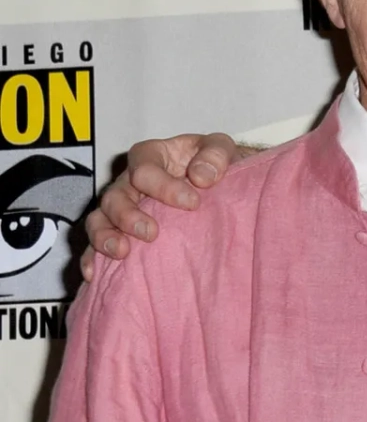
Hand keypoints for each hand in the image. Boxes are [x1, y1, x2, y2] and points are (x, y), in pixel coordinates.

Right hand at [81, 133, 240, 279]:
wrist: (217, 182)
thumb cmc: (212, 163)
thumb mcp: (220, 147)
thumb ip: (216, 154)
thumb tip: (202, 177)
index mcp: (151, 156)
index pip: (145, 167)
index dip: (164, 185)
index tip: (193, 203)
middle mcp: (129, 181)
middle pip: (114, 196)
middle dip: (128, 215)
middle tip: (151, 233)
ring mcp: (120, 207)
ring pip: (99, 220)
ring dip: (105, 237)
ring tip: (122, 252)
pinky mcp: (119, 232)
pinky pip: (95, 245)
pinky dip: (92, 258)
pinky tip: (95, 274)